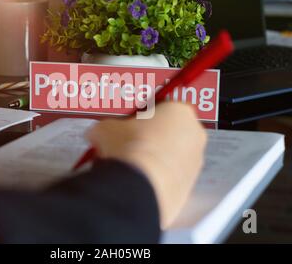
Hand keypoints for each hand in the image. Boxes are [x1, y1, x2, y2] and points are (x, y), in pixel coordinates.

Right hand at [85, 102, 206, 227]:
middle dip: (150, 137)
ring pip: (172, 156)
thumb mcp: (107, 128)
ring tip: (129, 164)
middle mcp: (194, 134)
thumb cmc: (130, 149)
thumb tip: (97, 134)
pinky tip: (137, 180)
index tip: (131, 122)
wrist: (139, 184)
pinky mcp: (189, 186)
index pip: (163, 106)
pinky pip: (171, 177)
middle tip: (128, 142)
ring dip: (154, 158)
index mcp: (179, 110)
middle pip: (171, 131)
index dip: (144, 115)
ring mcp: (194, 162)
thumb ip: (106, 127)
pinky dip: (157, 178)